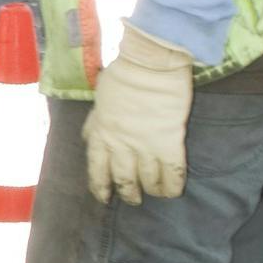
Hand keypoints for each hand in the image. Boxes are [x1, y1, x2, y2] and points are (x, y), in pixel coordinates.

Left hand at [86, 26, 199, 202]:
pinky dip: (173, 185)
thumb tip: (89, 137)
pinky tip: (174, 191)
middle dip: (128, 193)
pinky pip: (172, 172)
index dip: (100, 187)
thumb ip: (94, 122)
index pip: (97, 170)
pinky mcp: (169, 142)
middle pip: (123, 179)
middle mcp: (121, 145)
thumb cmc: (124, 75)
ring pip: (148, 180)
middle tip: (133, 199)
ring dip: (151, 190)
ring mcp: (145, 145)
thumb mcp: (99, 100)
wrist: (150, 63)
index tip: (104, 197)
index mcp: (102, 134)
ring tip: (155, 193)